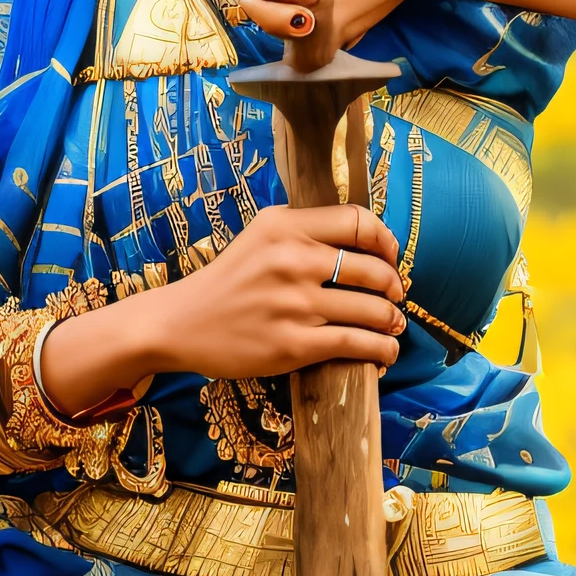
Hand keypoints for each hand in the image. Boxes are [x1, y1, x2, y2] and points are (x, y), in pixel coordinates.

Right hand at [155, 203, 404, 377]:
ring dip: (392, 321)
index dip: (386, 241)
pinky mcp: (293, 344)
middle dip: (394, 285)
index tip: (390, 257)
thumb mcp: (260, 237)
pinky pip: (356, 344)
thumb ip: (304, 232)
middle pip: (373, 268)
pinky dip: (381, 350)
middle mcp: (292, 259)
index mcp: (285, 226)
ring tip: (393, 326)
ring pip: (372, 310)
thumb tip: (364, 242)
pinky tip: (385, 353)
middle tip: (395, 296)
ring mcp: (294, 303)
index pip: (358, 222)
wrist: (180, 323)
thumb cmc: (227, 281)